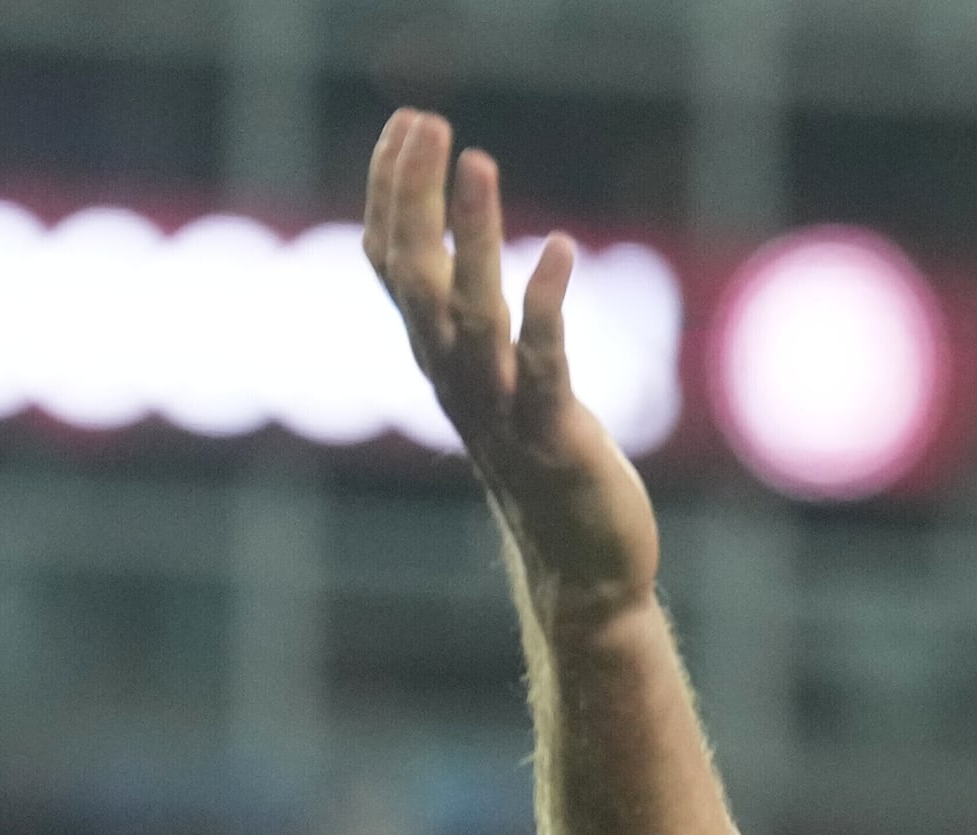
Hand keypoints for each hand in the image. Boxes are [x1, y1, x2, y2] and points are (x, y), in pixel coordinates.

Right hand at [364, 109, 665, 635]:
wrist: (583, 571)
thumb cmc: (547, 471)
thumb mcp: (496, 387)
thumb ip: (471, 328)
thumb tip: (447, 258)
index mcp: (438, 361)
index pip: (393, 262)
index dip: (393, 192)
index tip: (408, 123)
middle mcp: (456, 380)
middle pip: (414, 275)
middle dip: (415, 195)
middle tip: (426, 121)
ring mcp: (500, 409)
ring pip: (467, 312)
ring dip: (471, 234)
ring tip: (477, 162)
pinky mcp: (553, 437)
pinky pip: (542, 363)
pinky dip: (544, 305)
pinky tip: (558, 249)